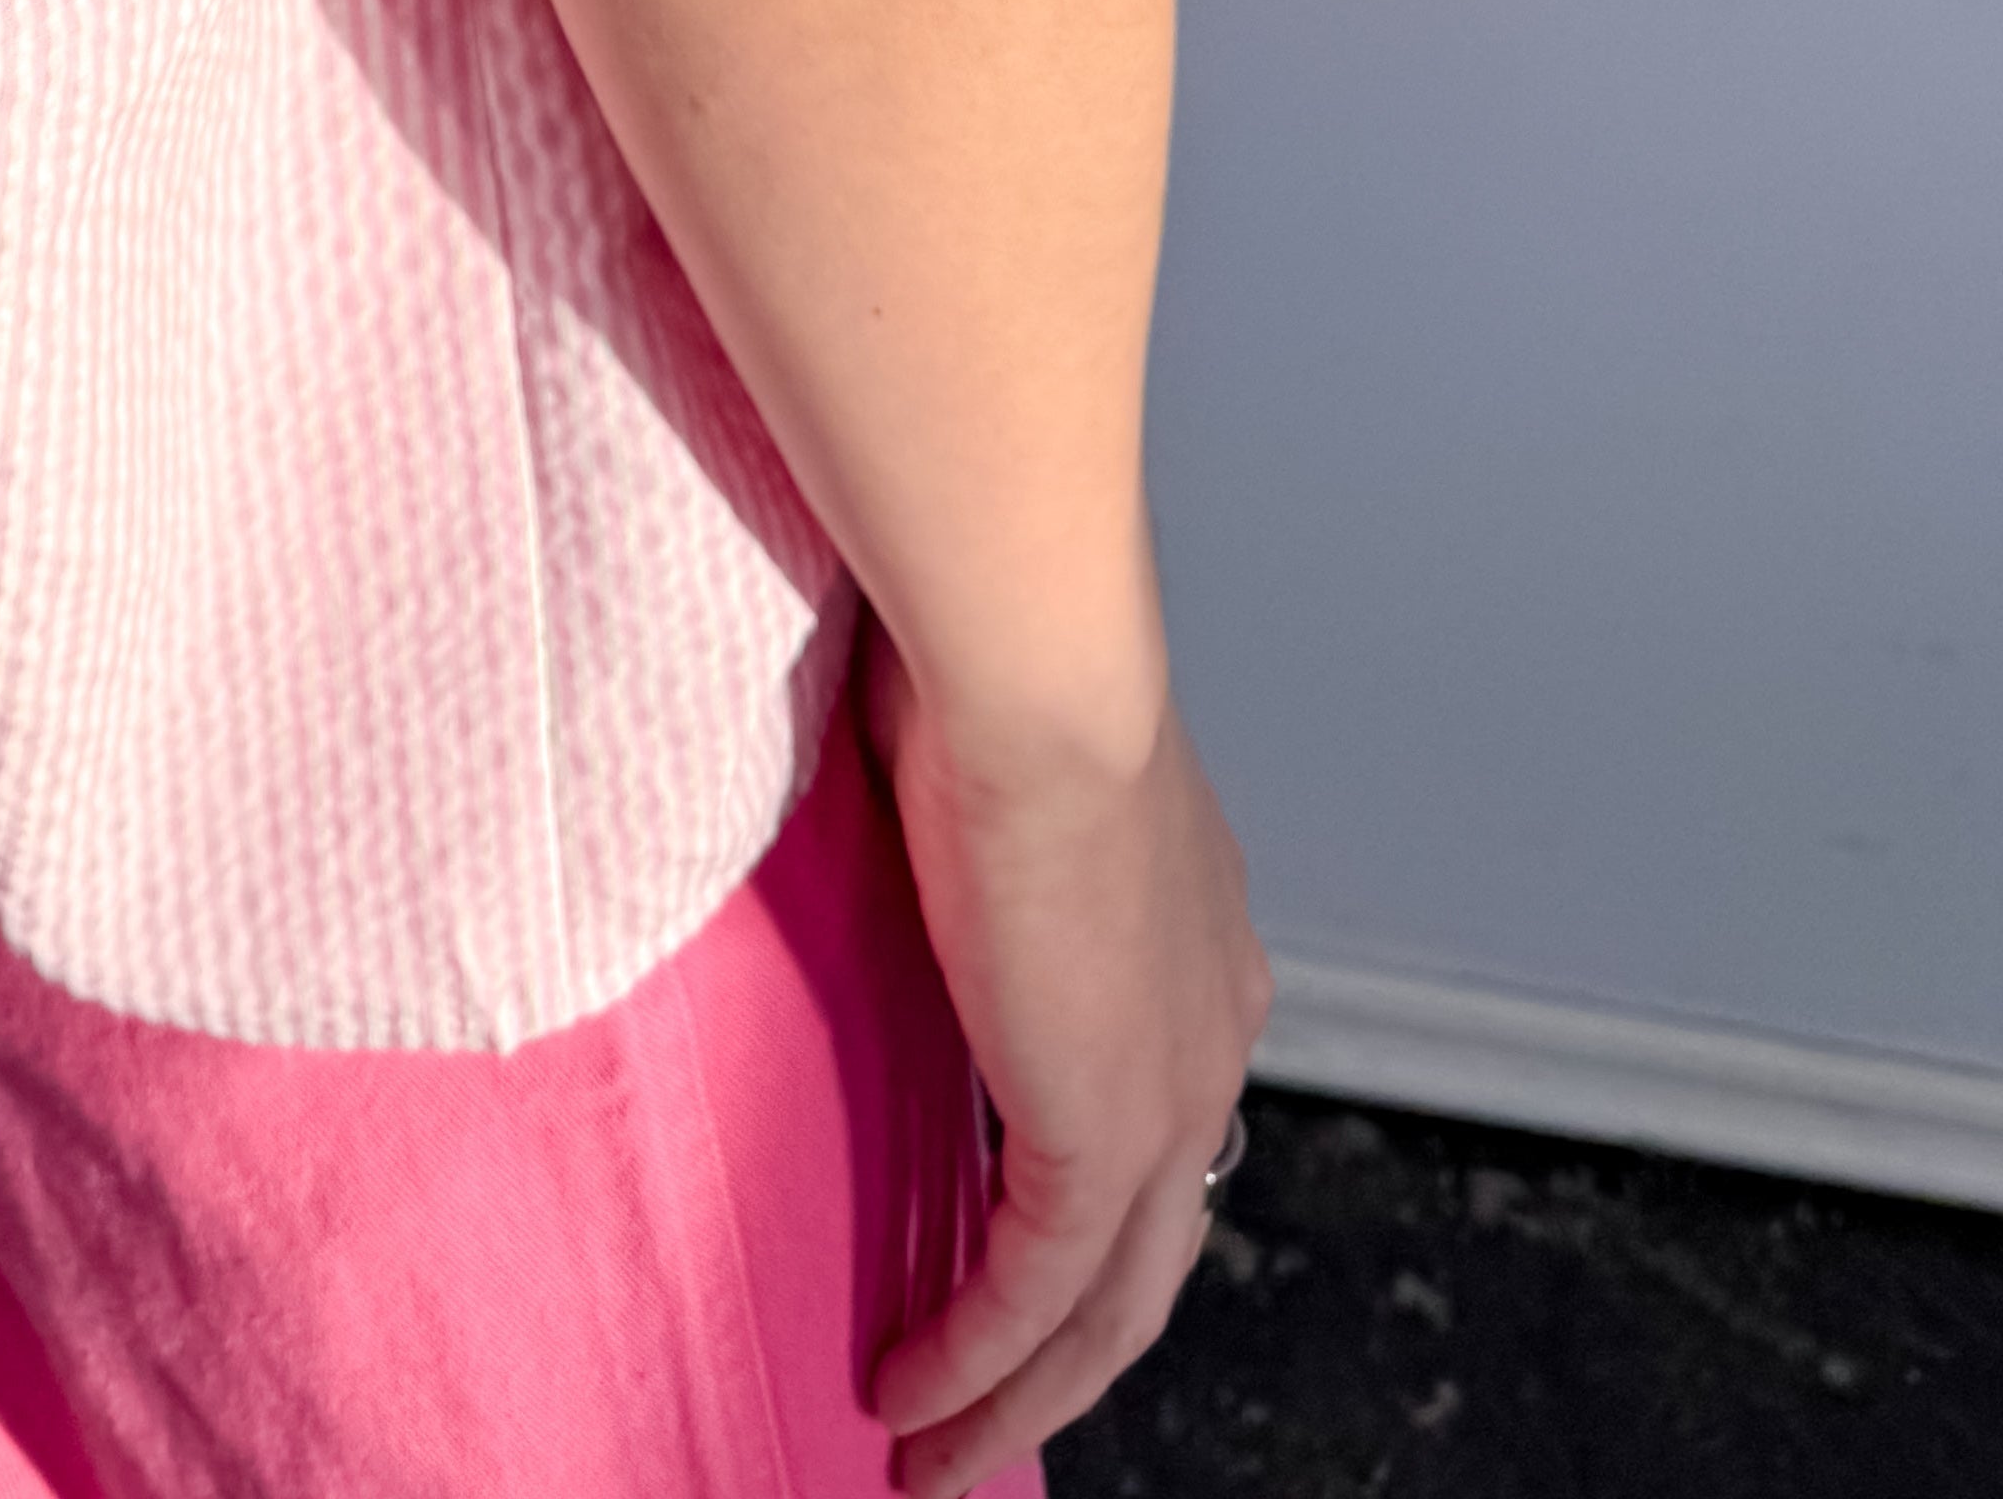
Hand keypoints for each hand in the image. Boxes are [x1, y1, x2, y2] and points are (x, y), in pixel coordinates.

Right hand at [862, 623, 1271, 1495]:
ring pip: (1104, 1304)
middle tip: (967, 1422)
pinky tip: (905, 1394)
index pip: (1143, 1125)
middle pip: (1141, 1248)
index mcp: (1190, 948)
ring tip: (926, 1455)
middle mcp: (1207, 1034)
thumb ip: (949, 846)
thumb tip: (877, 833)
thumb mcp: (973, 774)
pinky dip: (974, 1360)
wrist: (1034, 673)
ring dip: (1011, 1395)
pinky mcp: (1103, 1133)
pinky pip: (1036, 1292)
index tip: (994, 1273)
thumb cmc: (984, 664)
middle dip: (1053, 1355)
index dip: (1078, 1217)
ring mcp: (1171, 1091)